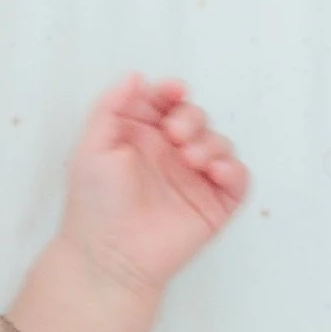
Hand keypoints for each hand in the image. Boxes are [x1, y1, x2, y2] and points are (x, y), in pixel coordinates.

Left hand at [59, 73, 249, 296]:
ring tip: (190, 159)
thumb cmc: (96, 205)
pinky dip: (233, 169)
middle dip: (191, 117)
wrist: (110, 255)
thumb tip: (135, 75)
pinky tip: (215, 171)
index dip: (172, 92)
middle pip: (195, 118)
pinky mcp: (214, 204)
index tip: (173, 91)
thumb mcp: (92, 146)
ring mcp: (193, 180)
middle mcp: (169, 156)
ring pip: (219, 143)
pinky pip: (238, 178)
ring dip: (210, 142)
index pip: (165, 103)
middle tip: (176, 135)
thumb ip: (111, 106)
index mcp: (141, 138)